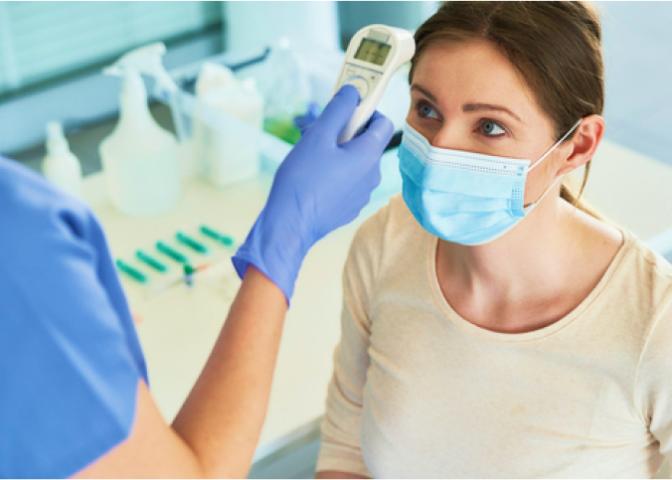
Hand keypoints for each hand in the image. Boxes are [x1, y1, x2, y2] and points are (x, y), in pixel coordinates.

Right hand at [232, 85, 393, 302]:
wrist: (290, 224)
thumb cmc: (303, 179)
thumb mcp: (318, 136)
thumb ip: (338, 110)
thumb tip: (353, 91)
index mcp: (369, 155)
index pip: (384, 123)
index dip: (366, 111)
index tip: (346, 110)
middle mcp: (373, 175)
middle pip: (367, 143)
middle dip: (346, 133)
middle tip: (319, 134)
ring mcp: (362, 194)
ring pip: (356, 163)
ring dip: (339, 154)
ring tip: (312, 157)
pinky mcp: (350, 207)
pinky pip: (348, 182)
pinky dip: (336, 174)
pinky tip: (313, 178)